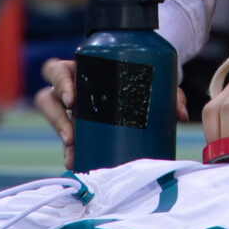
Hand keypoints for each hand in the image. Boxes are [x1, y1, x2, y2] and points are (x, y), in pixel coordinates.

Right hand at [35, 58, 187, 171]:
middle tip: (71, 135)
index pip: (57, 70)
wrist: (136, 84)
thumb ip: (168, 93)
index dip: (60, 82)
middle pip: (47, 97)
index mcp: (81, 68)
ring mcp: (68, 108)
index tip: (73, 99)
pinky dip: (69, 150)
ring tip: (72, 151)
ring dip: (59, 134)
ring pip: (51, 118)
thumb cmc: (136, 76)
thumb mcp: (150, 79)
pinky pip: (63, 138)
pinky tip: (75, 161)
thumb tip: (181, 113)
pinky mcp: (72, 126)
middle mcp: (69, 87)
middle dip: (56, 117)